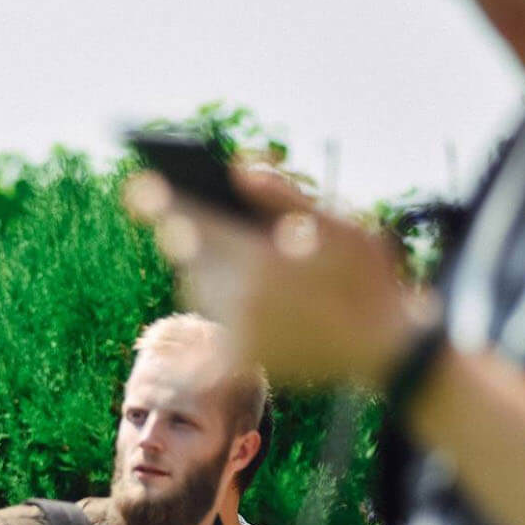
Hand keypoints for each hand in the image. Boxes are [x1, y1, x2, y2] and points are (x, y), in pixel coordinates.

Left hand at [124, 167, 420, 387]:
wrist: (388, 351)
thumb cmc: (370, 278)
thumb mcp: (341, 224)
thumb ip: (284, 194)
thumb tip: (237, 167)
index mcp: (263, 260)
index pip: (200, 222)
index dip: (167, 202)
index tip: (136, 186)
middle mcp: (241, 298)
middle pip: (192, 255)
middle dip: (195, 234)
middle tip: (187, 215)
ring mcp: (238, 330)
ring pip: (198, 286)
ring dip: (205, 268)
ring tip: (226, 254)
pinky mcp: (240, 357)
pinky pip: (202, 331)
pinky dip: (203, 314)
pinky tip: (176, 319)